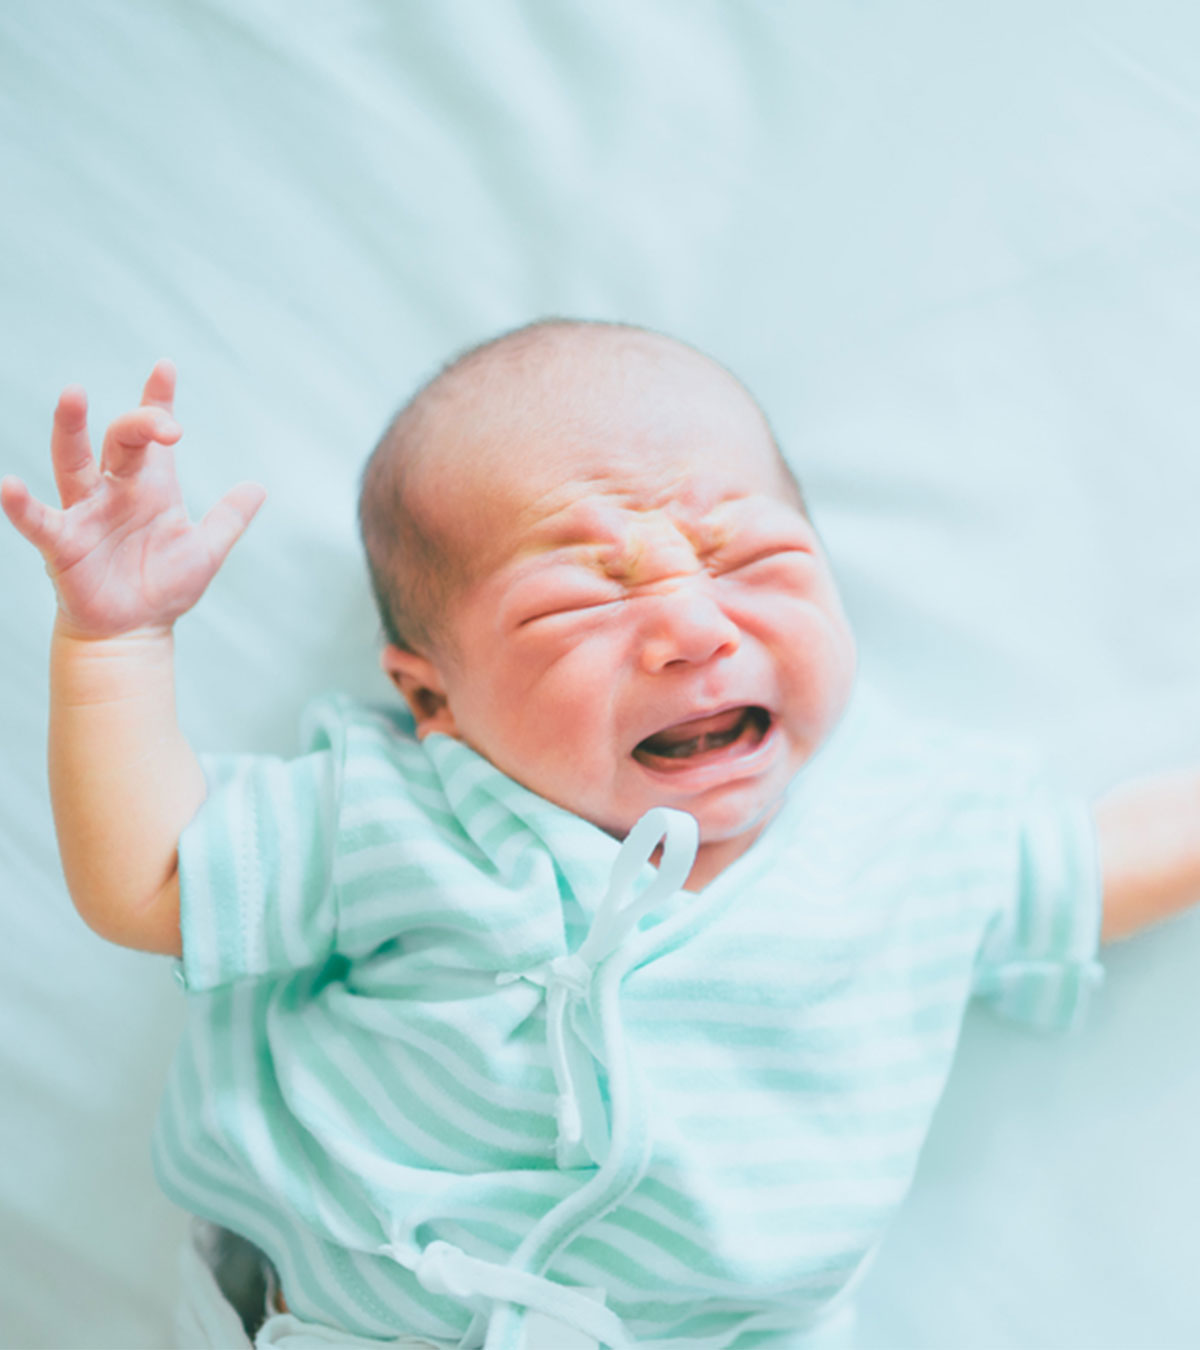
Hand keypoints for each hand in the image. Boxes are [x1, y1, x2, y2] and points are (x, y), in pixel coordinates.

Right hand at [1, 360, 264, 638]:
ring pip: (74, 461)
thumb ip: (229, 518)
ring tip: (73, 394)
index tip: (165, 367)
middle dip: (139, 423)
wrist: (135, 632)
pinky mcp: (62, 543)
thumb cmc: (163, 588)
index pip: (152, 434)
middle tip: (164, 421)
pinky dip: (22, 505)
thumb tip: (259, 487)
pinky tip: (12, 486)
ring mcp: (86, 513)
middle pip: (121, 440)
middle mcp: (115, 490)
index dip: (158, 400)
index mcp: (150, 486)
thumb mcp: (205, 550)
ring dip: (71, 429)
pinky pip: (39, 520)